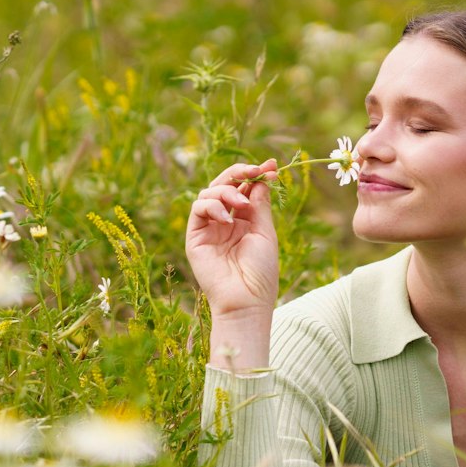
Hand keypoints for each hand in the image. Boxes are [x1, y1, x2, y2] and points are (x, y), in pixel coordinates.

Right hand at [185, 158, 279, 316]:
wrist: (246, 300)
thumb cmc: (260, 272)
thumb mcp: (265, 232)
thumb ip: (260, 204)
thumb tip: (261, 178)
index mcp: (244, 221)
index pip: (245, 189)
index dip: (255, 175)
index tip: (271, 166)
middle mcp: (225, 221)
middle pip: (225, 185)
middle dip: (240, 173)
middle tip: (255, 170)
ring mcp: (209, 228)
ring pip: (209, 192)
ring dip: (227, 190)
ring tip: (242, 205)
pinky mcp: (195, 236)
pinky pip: (198, 208)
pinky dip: (213, 206)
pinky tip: (227, 220)